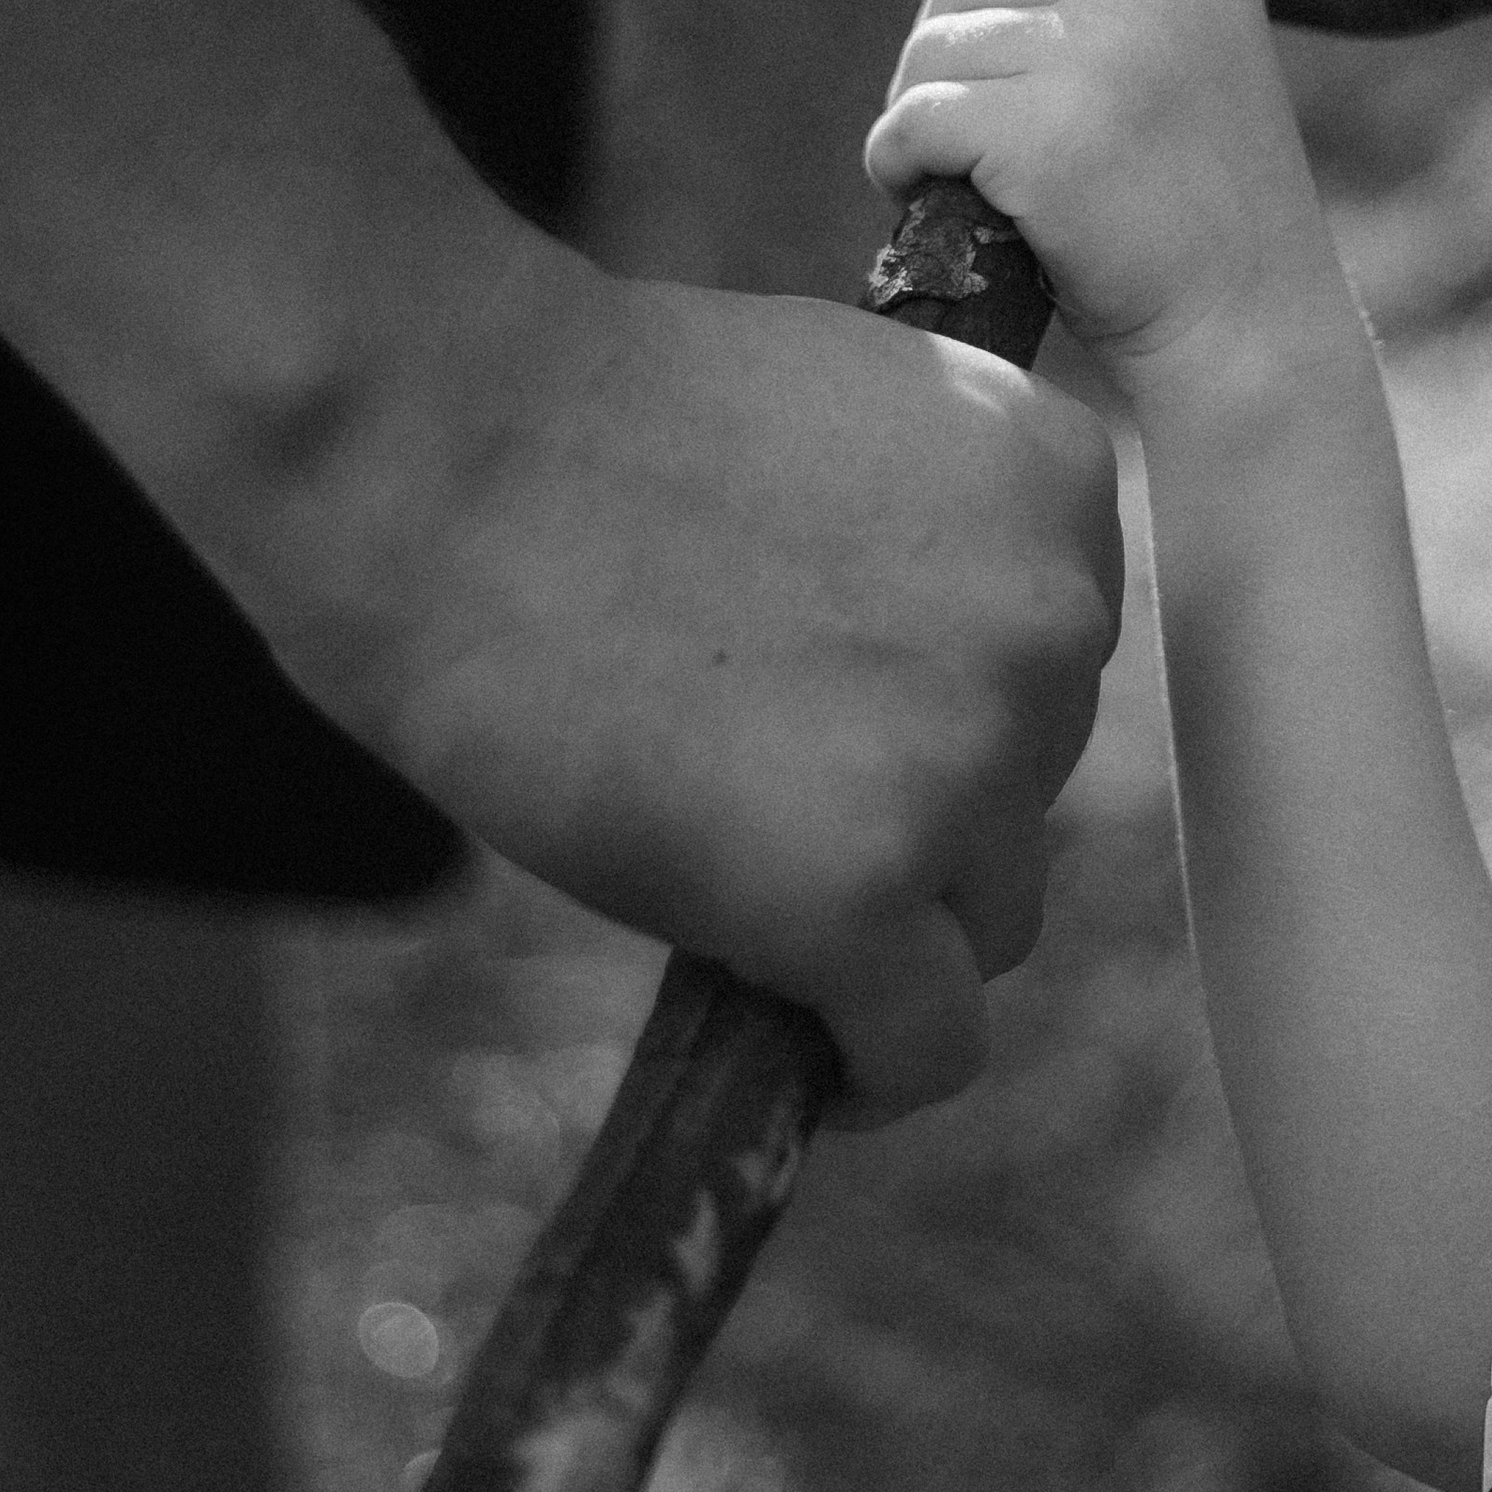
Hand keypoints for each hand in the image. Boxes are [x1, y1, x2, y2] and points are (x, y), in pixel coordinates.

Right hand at [358, 260, 1122, 1116]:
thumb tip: (930, 706)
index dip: (941, 710)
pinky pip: (926, 1044)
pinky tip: (805, 1067)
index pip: (1050, 658)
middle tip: (750, 799)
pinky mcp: (866, 890)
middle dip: (912, 809)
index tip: (840, 732)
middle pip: (1024, 790)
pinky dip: (871, 1075)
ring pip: (986, 922)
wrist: (435, 446)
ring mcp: (974, 760)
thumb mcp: (833, 427)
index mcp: (1056, 478)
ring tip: (737, 901)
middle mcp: (1057, 618)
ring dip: (886, 927)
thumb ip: (922, 546)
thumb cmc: (580, 417)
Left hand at [863, 0, 1359, 417]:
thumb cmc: (1204, 217)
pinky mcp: (1045, 135)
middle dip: (945, 49)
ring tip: (948, 173)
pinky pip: (913, 119)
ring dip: (916, 111)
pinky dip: (895, 161)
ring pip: (931, 47)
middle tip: (960, 130)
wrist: (1250, 335)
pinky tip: (921, 199)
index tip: (988, 19)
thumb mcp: (1194, 62)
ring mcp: (1102, 55)